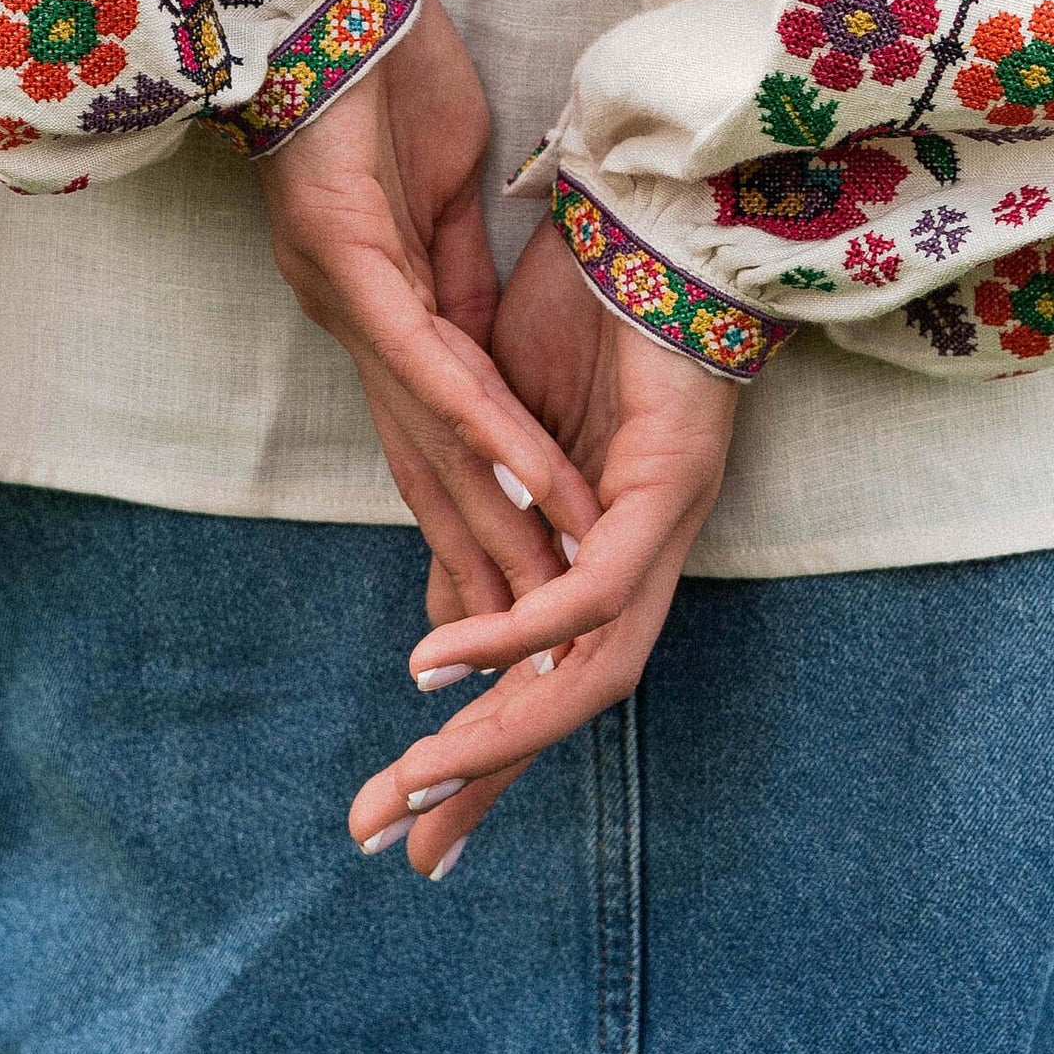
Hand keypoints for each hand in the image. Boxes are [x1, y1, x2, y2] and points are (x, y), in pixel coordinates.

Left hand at [261, 0, 597, 623]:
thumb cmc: (379, 73)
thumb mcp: (432, 198)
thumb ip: (452, 282)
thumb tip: (482, 351)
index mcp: (375, 312)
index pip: (438, 446)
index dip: (486, 532)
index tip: (535, 616)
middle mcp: (352, 322)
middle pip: (428, 474)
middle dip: (486, 579)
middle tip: (533, 682)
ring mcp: (342, 292)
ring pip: (429, 439)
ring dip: (498, 528)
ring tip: (550, 610)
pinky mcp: (345, 252)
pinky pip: (427, 361)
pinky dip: (484, 431)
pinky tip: (533, 489)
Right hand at [347, 210, 737, 875]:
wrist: (645, 214)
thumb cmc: (581, 311)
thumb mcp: (495, 437)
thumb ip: (474, 528)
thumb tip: (432, 606)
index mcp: (595, 553)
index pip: (532, 684)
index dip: (470, 758)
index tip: (391, 822)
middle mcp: (639, 560)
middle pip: (562, 706)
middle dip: (474, 778)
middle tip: (387, 838)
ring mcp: (662, 530)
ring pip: (587, 675)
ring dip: (496, 731)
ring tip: (412, 774)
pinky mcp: (666, 489)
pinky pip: (591, 591)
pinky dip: (517, 632)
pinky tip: (441, 661)